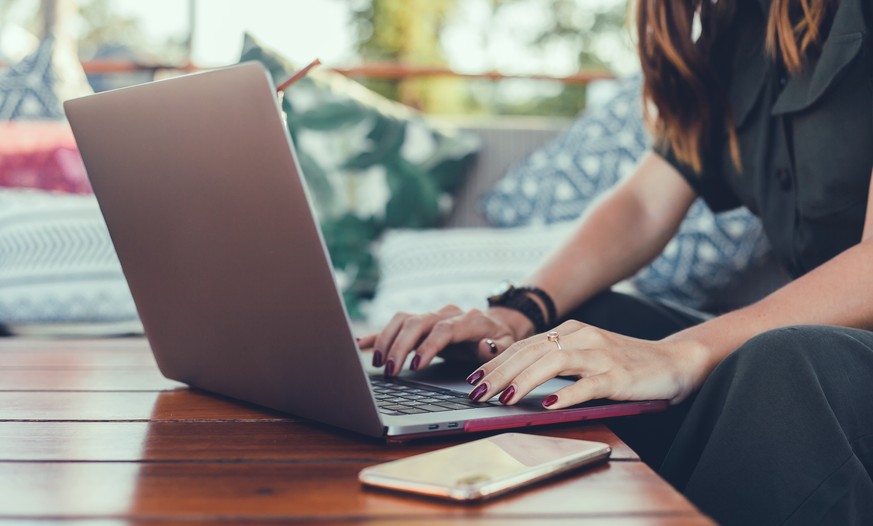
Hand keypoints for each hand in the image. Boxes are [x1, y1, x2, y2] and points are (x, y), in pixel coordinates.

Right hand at [358, 305, 534, 376]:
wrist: (496, 325)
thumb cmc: (500, 341)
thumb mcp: (507, 347)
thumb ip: (497, 349)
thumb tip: (486, 347)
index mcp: (469, 319)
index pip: (443, 329)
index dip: (428, 346)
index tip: (415, 365)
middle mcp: (447, 312)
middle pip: (417, 322)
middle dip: (401, 346)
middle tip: (390, 371)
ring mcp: (432, 315)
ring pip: (403, 319)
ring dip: (387, 340)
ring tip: (378, 364)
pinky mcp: (420, 322)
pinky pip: (396, 324)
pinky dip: (378, 334)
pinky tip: (361, 344)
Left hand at [466, 320, 709, 406]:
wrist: (675, 362)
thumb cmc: (626, 363)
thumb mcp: (586, 355)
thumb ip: (556, 359)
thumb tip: (512, 375)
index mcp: (572, 332)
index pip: (525, 345)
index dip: (496, 362)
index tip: (472, 379)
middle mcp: (583, 338)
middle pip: (532, 351)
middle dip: (499, 373)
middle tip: (476, 392)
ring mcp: (602, 356)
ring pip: (554, 362)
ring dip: (524, 381)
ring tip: (503, 398)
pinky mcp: (619, 377)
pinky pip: (589, 384)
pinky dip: (566, 394)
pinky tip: (548, 405)